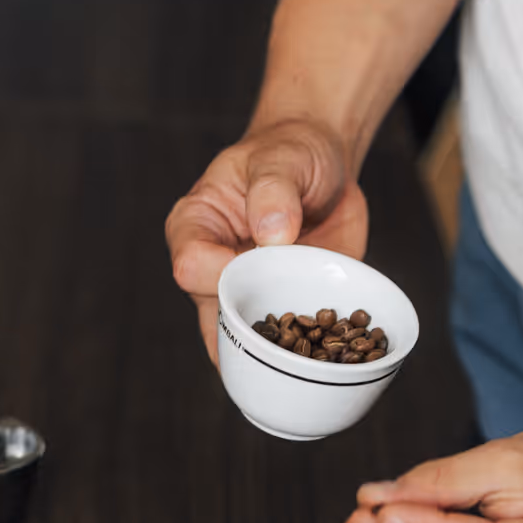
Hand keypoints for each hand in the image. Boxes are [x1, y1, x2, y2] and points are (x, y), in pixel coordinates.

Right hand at [165, 118, 369, 360]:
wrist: (323, 164)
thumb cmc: (290, 152)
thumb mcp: (282, 157)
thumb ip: (273, 190)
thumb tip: (272, 233)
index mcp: (196, 228)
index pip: (191, 266)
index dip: (221, 274)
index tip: (261, 260)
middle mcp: (216, 269)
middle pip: (214, 319)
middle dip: (248, 339)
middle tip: (282, 351)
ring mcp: (252, 292)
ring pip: (250, 344)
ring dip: (278, 359)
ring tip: (306, 371)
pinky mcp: (287, 306)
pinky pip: (292, 342)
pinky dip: (311, 355)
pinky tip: (331, 367)